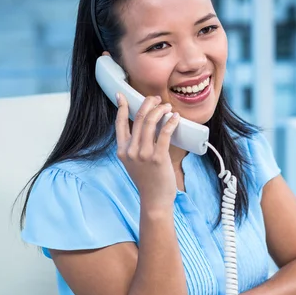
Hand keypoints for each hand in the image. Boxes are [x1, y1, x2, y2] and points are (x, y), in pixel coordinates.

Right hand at [115, 93, 179, 210]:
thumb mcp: (133, 162)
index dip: (122, 106)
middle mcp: (131, 150)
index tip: (122, 95)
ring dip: (161, 110)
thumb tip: (144, 126)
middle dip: (149, 103)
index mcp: (122, 150)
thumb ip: (134, 146)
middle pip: (139, 117)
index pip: (120, 123)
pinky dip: (171, 122)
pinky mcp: (158, 158)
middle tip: (157, 99)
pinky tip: (175, 117)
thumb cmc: (147, 180)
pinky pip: (164, 133)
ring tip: (168, 107)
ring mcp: (143, 154)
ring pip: (151, 122)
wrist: (154, 199)